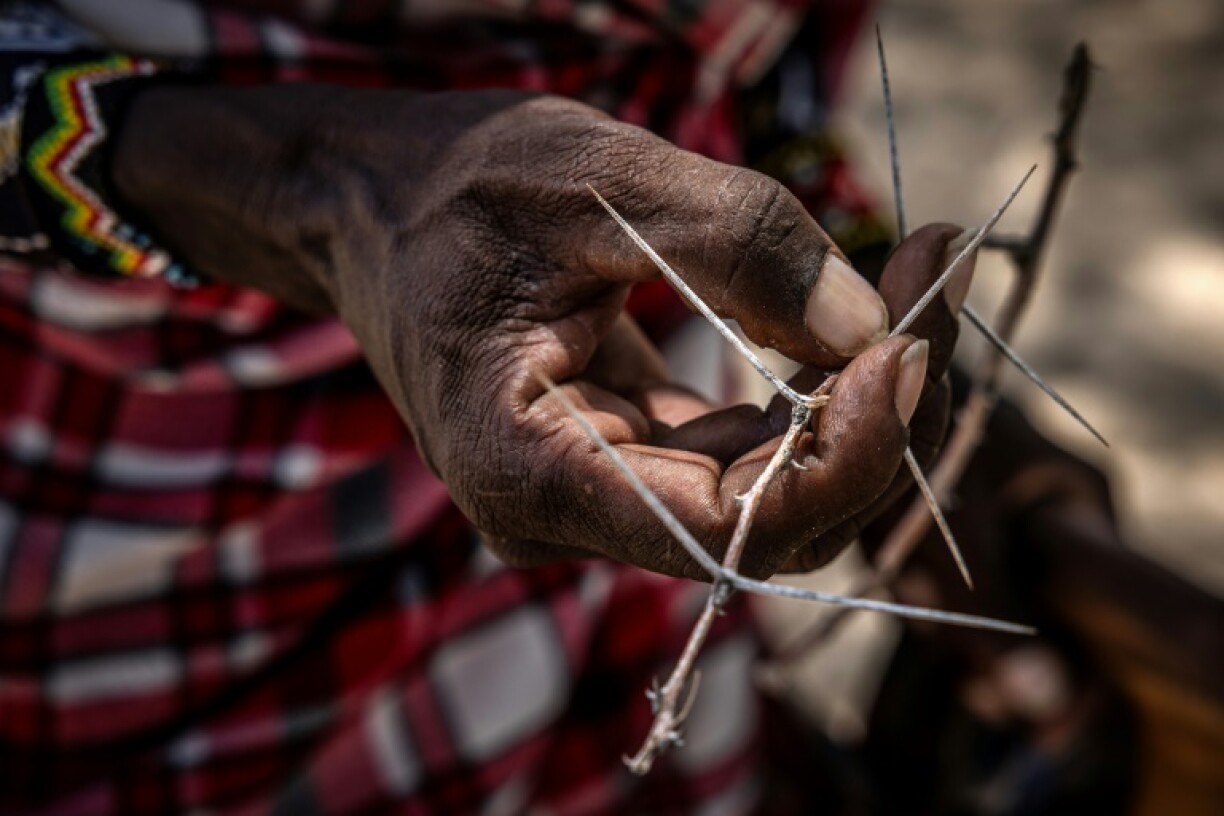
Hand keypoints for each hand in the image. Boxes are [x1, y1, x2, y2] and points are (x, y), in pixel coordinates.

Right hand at [114, 87, 970, 578]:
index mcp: (526, 473)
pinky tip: (857, 317)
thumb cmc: (454, 187)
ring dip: (861, 401)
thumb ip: (732, 242)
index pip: (725, 530)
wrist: (376, 206)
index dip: (839, 458)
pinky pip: (747, 459)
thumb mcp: (589, 177)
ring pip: (774, 495)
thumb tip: (876, 327)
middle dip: (876, 414)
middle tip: (940, 278)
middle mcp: (566, 516)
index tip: (908, 345)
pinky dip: (813, 394)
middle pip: (771, 521)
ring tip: (921, 278)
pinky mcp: (627, 462)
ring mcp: (599, 498)